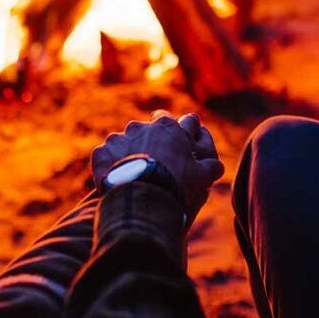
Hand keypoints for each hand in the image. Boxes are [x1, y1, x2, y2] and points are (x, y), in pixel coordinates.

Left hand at [92, 112, 223, 224]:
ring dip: (127, 155)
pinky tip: (116, 181)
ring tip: (133, 177)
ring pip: (123, 144)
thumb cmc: (175, 182)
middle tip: (152, 163)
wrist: (142, 196)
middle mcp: (140, 126)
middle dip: (148, 143)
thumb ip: (210, 166)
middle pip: (145, 131)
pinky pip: (105, 157)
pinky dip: (110, 167)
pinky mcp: (101, 152)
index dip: (176, 133)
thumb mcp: (201, 176)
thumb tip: (217, 166)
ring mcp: (118, 138)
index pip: (172, 121)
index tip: (175, 144)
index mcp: (166, 126)